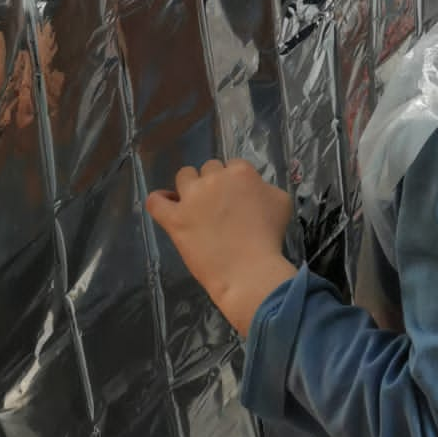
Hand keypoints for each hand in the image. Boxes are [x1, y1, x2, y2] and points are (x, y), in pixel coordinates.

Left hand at [146, 160, 296, 334]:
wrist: (249, 271)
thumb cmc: (269, 238)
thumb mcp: (281, 202)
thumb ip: (265, 187)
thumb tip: (254, 189)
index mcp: (240, 172)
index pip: (232, 165)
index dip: (234, 182)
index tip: (236, 199)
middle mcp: (214, 178)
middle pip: (208, 168)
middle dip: (213, 184)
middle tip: (219, 207)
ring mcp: (191, 198)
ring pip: (183, 176)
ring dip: (189, 187)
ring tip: (196, 207)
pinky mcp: (175, 219)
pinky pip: (156, 202)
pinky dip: (159, 200)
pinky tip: (167, 207)